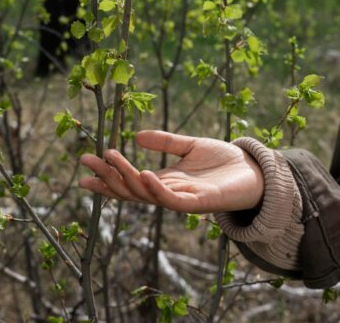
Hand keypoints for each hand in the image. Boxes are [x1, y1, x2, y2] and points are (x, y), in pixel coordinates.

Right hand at [79, 130, 263, 212]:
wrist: (254, 170)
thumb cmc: (224, 161)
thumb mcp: (190, 145)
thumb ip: (166, 142)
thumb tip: (137, 136)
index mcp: (165, 180)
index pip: (129, 180)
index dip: (107, 174)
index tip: (85, 163)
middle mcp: (169, 192)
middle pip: (130, 189)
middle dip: (107, 177)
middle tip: (86, 160)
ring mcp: (182, 199)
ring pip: (146, 194)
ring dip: (126, 178)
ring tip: (110, 159)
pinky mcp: (199, 203)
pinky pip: (172, 200)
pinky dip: (156, 189)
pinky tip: (143, 173)